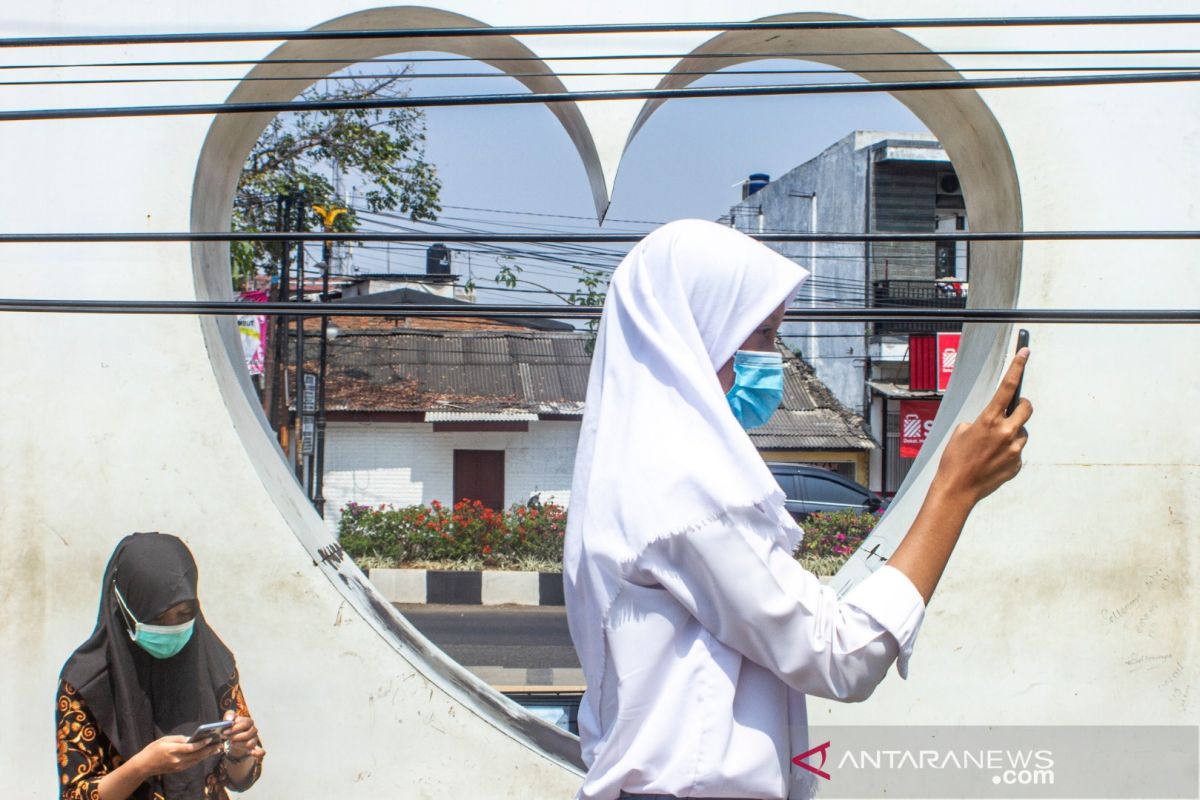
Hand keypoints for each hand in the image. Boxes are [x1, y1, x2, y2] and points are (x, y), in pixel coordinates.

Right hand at [132, 735, 222, 777]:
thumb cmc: (153, 750)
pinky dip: (200, 759)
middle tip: (220, 744)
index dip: (202, 743)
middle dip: (209, 749)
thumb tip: (191, 739)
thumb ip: (178, 739)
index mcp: (172, 750)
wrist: (143, 766)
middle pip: (197, 755)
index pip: (191, 747)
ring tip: (217, 749)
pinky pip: (192, 764)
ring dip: (207, 755)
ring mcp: (178, 766)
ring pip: (196, 760)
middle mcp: (177, 760)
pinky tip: (206, 754)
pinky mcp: (178, 769)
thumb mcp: (164, 739)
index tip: (211, 738)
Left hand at [222, 709, 264, 761]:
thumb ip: (229, 716)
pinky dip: (257, 753)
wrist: (232, 738)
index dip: (235, 728)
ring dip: (239, 745)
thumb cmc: (231, 728)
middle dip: (236, 737)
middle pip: (248, 734)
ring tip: (232, 743)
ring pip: (250, 744)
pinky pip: (260, 751)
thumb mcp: (228, 720)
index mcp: (249, 721)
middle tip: (228, 738)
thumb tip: (230, 719)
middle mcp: (253, 730)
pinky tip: (252, 753)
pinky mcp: (253, 748)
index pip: (245, 723)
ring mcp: (254, 739)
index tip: (224, 732)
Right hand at [934, 347, 1031, 504]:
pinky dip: (1008, 452)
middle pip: (1027, 408)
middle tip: (1013, 411)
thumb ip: (980, 422)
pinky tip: (992, 461)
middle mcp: (1006, 432)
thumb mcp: (961, 432)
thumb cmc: (954, 460)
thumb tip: (995, 424)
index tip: (1025, 352)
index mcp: (989, 419)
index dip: (1017, 367)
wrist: (957, 489)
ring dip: (1012, 434)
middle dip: (1021, 407)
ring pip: (1022, 432)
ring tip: (992, 447)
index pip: (1007, 387)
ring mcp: (1014, 449)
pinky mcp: (1017, 464)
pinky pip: (1017, 451)